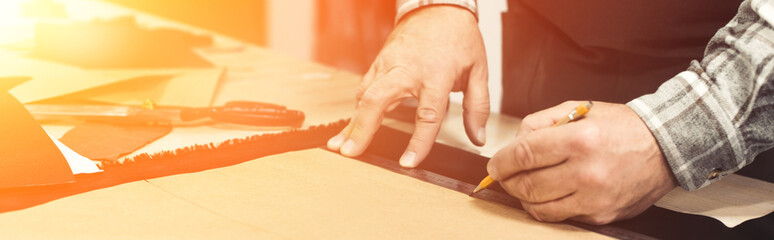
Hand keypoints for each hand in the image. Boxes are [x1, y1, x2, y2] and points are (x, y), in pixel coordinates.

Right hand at [327, 6, 489, 167]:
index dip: (418, 141)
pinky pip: (363, 89)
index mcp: (436, 74)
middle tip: (352, 153)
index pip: (426, 114)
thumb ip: (478, 107)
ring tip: (341, 146)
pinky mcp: (378, 63)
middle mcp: (406, 70)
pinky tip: (350, 127)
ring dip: (352, 122)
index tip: (409, 162)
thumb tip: (478, 138)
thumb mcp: (478, 70)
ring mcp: (388, 65)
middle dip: (362, 129)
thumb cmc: (459, 38)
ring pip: (364, 95)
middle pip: (378, 101)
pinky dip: (356, 110)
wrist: (437, 6)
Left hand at [487, 101, 677, 224]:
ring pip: (539, 208)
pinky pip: (560, 218)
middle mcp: (587, 172)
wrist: (665, 148)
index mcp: (579, 139)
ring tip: (523, 185)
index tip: (495, 165)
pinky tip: (547, 195)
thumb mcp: (579, 109)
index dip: (501, 163)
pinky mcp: (602, 216)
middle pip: (527, 185)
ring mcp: (595, 198)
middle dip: (507, 181)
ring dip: (523, 198)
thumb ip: (540, 123)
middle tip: (505, 176)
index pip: (523, 155)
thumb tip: (512, 144)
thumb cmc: (620, 127)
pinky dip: (546, 208)